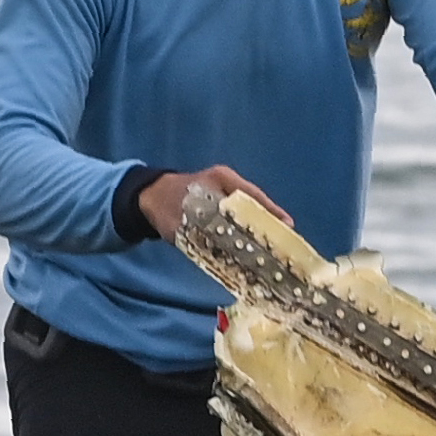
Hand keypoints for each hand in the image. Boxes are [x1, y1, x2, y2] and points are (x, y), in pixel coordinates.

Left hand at [141, 165, 288, 240]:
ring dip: (262, 228)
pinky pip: (242, 216)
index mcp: (222, 179)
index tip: (287, 225)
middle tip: (286, 242)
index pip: (253, 195)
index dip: (271, 211)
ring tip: (277, 246)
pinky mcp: (223, 203)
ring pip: (251, 211)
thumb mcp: (180, 224)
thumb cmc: (164, 208)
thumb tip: (227, 256)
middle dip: (271, 223)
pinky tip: (258, 245)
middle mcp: (228, 184)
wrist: (148, 198)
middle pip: (256, 204)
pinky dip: (250, 229)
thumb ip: (203, 237)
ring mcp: (227, 192)